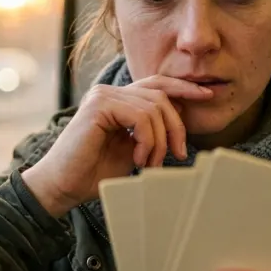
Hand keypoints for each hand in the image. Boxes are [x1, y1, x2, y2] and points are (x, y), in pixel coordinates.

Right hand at [22, 76, 212, 215]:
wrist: (63, 186)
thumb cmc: (94, 173)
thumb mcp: (133, 151)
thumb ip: (151, 135)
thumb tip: (179, 127)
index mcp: (118, 100)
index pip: (157, 84)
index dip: (183, 88)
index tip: (207, 96)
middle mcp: (109, 92)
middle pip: (161, 95)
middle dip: (177, 126)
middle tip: (179, 154)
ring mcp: (103, 96)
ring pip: (154, 108)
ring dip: (160, 141)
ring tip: (150, 163)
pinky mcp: (99, 106)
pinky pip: (141, 117)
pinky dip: (148, 140)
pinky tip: (139, 159)